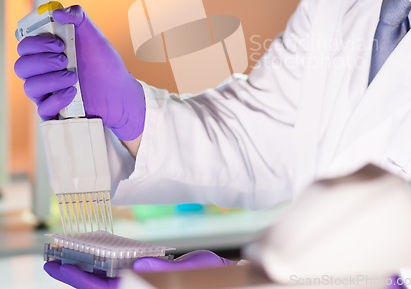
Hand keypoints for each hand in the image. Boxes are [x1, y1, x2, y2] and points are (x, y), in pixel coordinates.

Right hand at [14, 5, 144, 140]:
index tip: (58, 43)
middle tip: (65, 60)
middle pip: (21, 66)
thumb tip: (57, 10)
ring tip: (74, 77)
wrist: (121, 91)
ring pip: (30, 87)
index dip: (35, 43)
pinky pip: (42, 108)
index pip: (24, 46)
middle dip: (43, 61)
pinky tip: (73, 92)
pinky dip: (56, 99)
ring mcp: (47, 92)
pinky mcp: (54, 110)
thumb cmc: (105, 64)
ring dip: (52, 80)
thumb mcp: (95, 36)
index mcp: (48, 52)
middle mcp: (43, 71)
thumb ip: (78, 17)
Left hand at [43, 251, 234, 287]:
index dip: (79, 279)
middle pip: (101, 286)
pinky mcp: (151, 278)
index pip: (105, 288)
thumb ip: (171, 270)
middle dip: (76, 273)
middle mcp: (142, 288)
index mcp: (150, 288)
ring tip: (71, 253)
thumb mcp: (200, 268)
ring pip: (109, 281)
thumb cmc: (217, 276)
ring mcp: (145, 284)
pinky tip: (103, 255)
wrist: (230, 279)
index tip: (56, 264)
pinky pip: (125, 273)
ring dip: (89, 269)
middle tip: (53, 256)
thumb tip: (139, 266)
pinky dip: (109, 265)